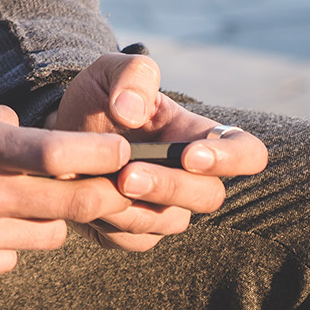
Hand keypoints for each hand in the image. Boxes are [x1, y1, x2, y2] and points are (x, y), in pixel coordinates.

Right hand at [0, 92, 135, 280]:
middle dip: (104, 195)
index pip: (57, 153)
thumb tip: (42, 141)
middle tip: (118, 186)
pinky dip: (10, 243)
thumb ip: (1, 123)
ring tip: (28, 201)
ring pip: (47, 238)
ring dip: (51, 220)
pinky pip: (8, 259)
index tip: (124, 151)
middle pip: (69, 205)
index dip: (103, 155)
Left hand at [51, 52, 269, 250]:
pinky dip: (110, 223)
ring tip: (100, 183)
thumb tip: (132, 111)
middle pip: (209, 196)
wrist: (62, 130)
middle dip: (169, 186)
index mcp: (197, 134)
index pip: (247, 153)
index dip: (231, 159)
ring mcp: (168, 208)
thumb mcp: (110, 70)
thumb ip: (132, 76)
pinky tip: (88, 199)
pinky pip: (135, 239)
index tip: (189, 154)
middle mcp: (192, 177)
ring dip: (134, 207)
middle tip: (128, 175)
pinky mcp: (139, 231)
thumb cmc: (98, 99)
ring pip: (170, 222)